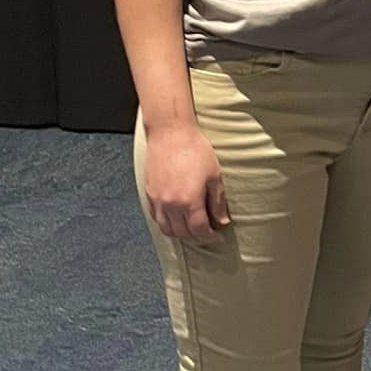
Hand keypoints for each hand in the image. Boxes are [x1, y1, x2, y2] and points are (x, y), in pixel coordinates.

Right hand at [144, 121, 230, 241]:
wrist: (170, 133)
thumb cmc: (194, 149)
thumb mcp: (214, 175)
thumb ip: (218, 201)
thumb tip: (221, 220)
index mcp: (189, 201)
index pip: (199, 230)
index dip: (210, 236)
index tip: (217, 235)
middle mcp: (170, 205)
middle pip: (182, 233)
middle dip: (196, 237)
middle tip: (206, 234)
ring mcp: (157, 200)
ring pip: (166, 229)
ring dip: (180, 234)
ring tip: (191, 229)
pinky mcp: (149, 194)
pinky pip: (156, 218)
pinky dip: (166, 223)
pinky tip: (175, 219)